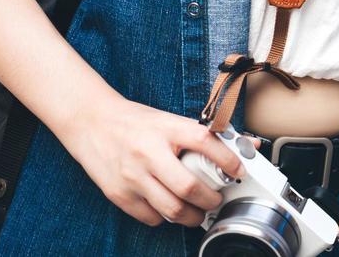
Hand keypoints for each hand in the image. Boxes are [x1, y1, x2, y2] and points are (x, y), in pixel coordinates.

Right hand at [59, 92, 249, 227]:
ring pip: (171, 209)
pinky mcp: (118, 194)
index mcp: (167, 129)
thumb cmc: (136, 122)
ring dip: (192, 216)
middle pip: (189, 187)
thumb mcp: (169, 120)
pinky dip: (166, 218)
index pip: (205, 143)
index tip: (239, 171)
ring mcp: (132, 176)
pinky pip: (151, 217)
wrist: (91, 123)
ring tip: (199, 212)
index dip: (228, 160)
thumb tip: (246, 144)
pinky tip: (170, 208)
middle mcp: (149, 153)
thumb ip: (202, 134)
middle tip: (217, 200)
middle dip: (211, 200)